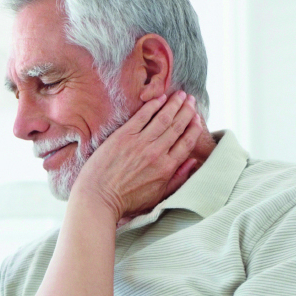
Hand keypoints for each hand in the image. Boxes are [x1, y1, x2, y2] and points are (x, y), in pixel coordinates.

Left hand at [74, 92, 202, 221]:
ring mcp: (140, 143)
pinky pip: (142, 115)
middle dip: (187, 111)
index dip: (194, 129)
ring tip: (181, 95)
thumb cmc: (126, 201)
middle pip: (177, 127)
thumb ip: (178, 179)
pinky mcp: (123, 136)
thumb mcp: (158, 196)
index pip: (186, 143)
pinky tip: (160, 97)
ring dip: (174, 104)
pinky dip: (153, 105)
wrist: (98, 198)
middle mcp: (156, 153)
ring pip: (163, 118)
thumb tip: (193, 162)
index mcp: (167, 168)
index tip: (198, 119)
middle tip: (191, 100)